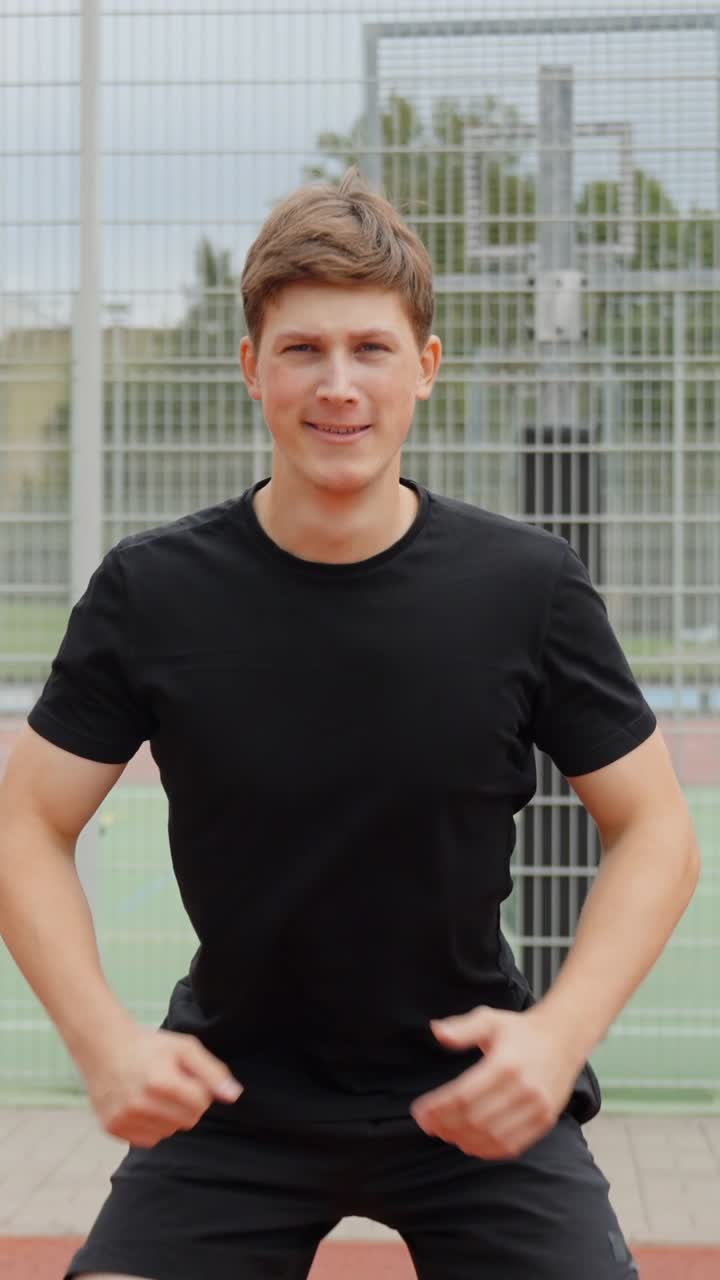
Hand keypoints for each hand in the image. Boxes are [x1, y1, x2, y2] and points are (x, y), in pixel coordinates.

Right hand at [78, 1023, 242, 1147]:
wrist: (104, 1046)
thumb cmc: (150, 1046)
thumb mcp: (185, 1048)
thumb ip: (213, 1072)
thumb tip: (234, 1096)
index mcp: (161, 1082)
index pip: (201, 1103)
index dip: (199, 1088)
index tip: (187, 1076)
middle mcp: (141, 1104)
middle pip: (188, 1121)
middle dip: (187, 1104)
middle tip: (171, 1084)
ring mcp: (124, 1119)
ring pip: (169, 1133)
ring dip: (169, 1116)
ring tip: (153, 1092)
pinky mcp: (113, 1129)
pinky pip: (148, 1140)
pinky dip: (150, 1126)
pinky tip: (141, 1104)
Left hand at [410, 1005, 581, 1159]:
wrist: (563, 1039)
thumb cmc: (519, 1030)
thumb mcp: (489, 1019)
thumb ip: (462, 1028)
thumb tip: (436, 1032)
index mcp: (505, 1063)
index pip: (464, 1095)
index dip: (438, 1107)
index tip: (419, 1112)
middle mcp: (523, 1088)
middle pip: (475, 1119)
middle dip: (445, 1125)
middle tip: (428, 1124)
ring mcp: (536, 1108)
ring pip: (492, 1137)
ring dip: (463, 1139)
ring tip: (444, 1133)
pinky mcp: (544, 1121)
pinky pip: (512, 1146)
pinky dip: (487, 1150)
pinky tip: (469, 1142)